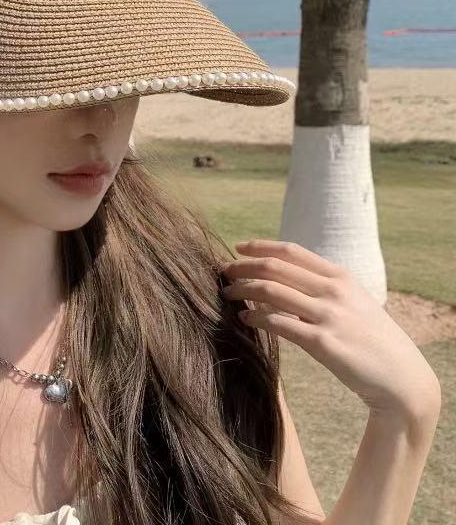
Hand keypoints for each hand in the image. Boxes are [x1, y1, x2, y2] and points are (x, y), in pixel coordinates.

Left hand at [220, 239, 441, 423]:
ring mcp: (328, 315)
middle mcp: (333, 290)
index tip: (237, 248)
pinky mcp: (323, 342)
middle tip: (223, 272)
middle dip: (243, 267)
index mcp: (340, 276)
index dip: (260, 246)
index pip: (290, 250)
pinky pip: (278, 323)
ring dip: (242, 290)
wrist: (402, 379)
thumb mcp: (353, 301)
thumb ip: (322, 287)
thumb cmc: (371, 339)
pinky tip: (244, 318)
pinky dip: (255, 317)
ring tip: (226, 294)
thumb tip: (282, 278)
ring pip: (270, 291)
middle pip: (274, 267)